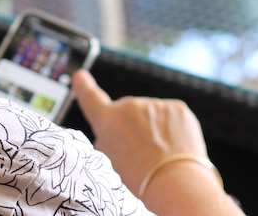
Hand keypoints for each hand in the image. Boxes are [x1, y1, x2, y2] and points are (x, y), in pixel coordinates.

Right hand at [72, 69, 210, 193]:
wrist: (176, 182)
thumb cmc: (140, 178)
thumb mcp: (111, 160)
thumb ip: (109, 139)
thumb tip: (114, 131)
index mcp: (107, 120)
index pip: (90, 97)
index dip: (84, 86)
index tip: (80, 76)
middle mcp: (128, 106)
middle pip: (129, 113)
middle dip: (134, 127)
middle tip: (143, 153)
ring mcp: (154, 104)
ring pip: (152, 116)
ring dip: (155, 129)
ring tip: (162, 154)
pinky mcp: (177, 107)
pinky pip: (171, 116)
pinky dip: (174, 129)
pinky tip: (176, 147)